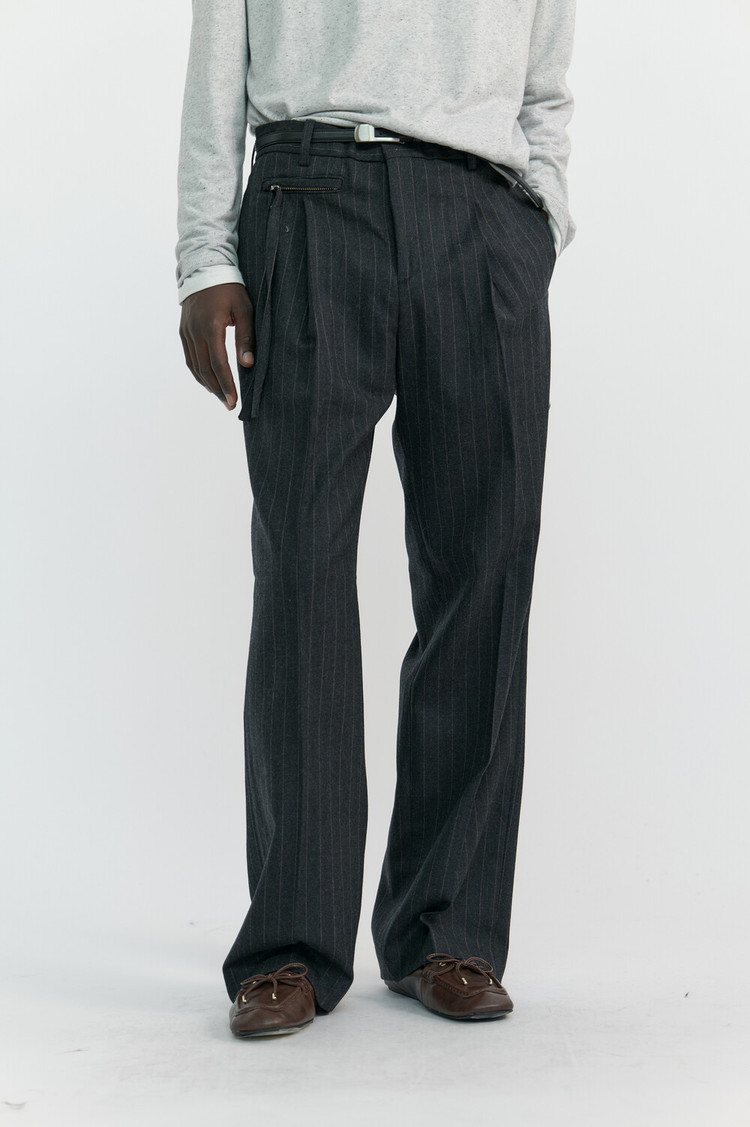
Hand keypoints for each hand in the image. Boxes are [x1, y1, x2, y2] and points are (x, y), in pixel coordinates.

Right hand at [179, 282, 254, 410]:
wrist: (204, 269)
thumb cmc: (229, 288)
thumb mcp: (244, 309)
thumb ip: (246, 337)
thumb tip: (247, 364)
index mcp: (211, 327)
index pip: (219, 364)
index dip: (227, 385)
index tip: (234, 401)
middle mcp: (195, 332)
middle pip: (205, 369)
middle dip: (218, 390)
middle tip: (230, 405)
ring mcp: (187, 332)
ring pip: (195, 366)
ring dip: (207, 384)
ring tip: (220, 397)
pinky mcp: (183, 331)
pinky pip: (189, 357)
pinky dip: (197, 372)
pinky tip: (207, 381)